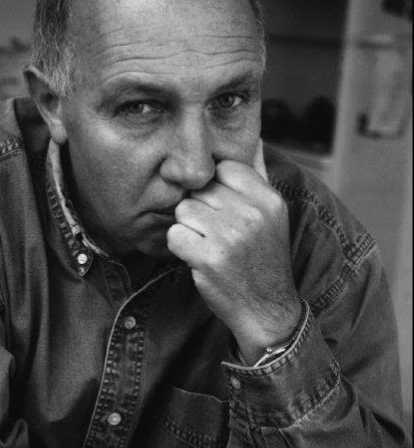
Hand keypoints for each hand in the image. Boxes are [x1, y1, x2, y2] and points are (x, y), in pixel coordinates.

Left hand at [167, 139, 300, 361]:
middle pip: (200, 190)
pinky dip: (180, 249)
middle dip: (202, 211)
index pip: (223, 169)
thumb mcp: (273, 215)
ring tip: (209, 247)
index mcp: (267, 199)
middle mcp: (251, 214)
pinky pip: (174, 235)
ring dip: (189, 230)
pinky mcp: (208, 258)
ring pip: (184, 210)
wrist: (266, 309)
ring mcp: (229, 236)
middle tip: (218, 236)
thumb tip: (255, 138)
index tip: (223, 211)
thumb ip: (259, 176)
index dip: (216, 189)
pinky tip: (199, 259)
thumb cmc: (263, 259)